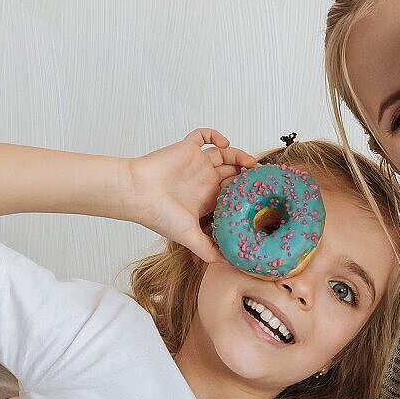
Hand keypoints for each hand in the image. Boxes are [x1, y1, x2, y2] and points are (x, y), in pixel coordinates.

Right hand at [125, 129, 258, 264]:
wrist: (137, 194)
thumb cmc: (158, 215)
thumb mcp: (188, 237)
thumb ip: (208, 250)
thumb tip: (228, 264)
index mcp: (206, 199)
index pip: (234, 193)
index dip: (248, 192)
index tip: (262, 195)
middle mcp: (203, 181)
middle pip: (233, 172)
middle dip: (248, 174)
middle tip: (263, 177)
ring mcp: (196, 164)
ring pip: (225, 154)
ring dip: (240, 155)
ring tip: (251, 162)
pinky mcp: (187, 149)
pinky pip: (203, 135)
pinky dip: (215, 134)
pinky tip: (224, 143)